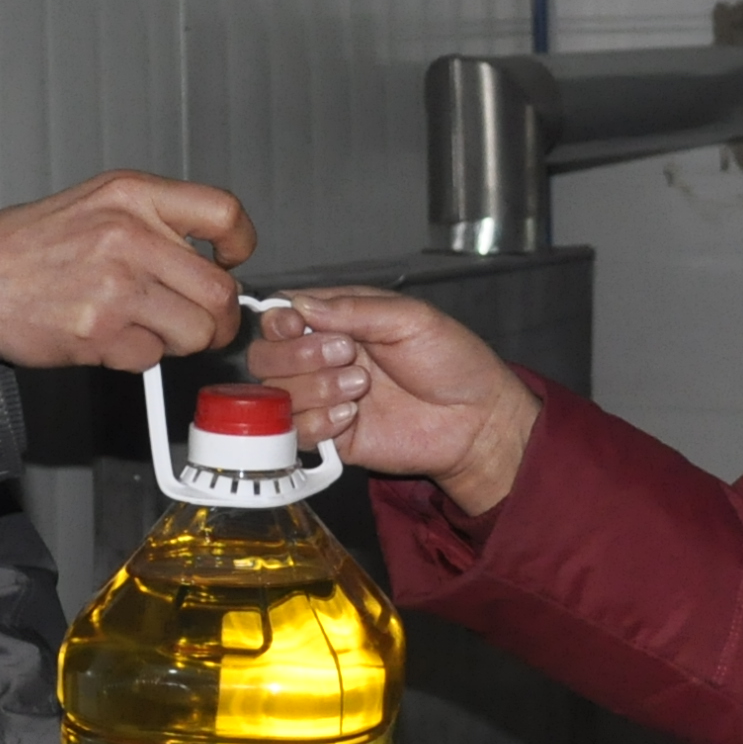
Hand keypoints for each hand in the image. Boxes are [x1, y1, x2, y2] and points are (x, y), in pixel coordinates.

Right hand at [0, 172, 252, 369]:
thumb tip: (207, 257)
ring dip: (178, 340)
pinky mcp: (101, 331)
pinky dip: (136, 355)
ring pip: (195, 331)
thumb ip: (152, 221)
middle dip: (218, 319)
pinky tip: (108, 336)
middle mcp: (129, 235)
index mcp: (131, 194)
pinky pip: (150, 356)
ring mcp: (116, 285)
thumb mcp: (94, 203)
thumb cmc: (27, 247)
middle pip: (219, 289)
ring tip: (146, 327)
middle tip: (202, 323)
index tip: (231, 260)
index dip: (239, 244)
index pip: (223, 212)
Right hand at [245, 291, 539, 516]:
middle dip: (298, 356)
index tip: (299, 326)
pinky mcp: (331, 439)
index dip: (280, 322)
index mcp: (337, 321)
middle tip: (346, 355)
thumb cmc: (452, 361)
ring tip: (360, 388)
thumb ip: (353, 309)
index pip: (280, 316)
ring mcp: (323, 400)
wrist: (476, 421)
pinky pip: (295, 434)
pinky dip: (317, 423)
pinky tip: (352, 417)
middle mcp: (321, 359)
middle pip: (266, 356)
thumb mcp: (409, 318)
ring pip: (276, 395)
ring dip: (315, 389)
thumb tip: (298, 304)